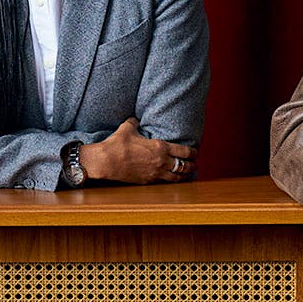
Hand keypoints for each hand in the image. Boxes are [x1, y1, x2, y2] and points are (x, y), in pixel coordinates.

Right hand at [80, 118, 196, 183]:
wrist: (106, 161)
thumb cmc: (117, 144)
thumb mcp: (127, 128)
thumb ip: (134, 123)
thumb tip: (135, 119)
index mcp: (160, 147)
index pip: (183, 151)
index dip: (192, 152)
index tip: (196, 152)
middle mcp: (161, 161)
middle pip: (184, 165)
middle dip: (192, 165)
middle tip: (195, 164)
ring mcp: (155, 173)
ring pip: (177, 177)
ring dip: (185, 175)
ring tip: (188, 174)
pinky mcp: (147, 181)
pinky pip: (165, 182)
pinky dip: (172, 181)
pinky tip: (173, 180)